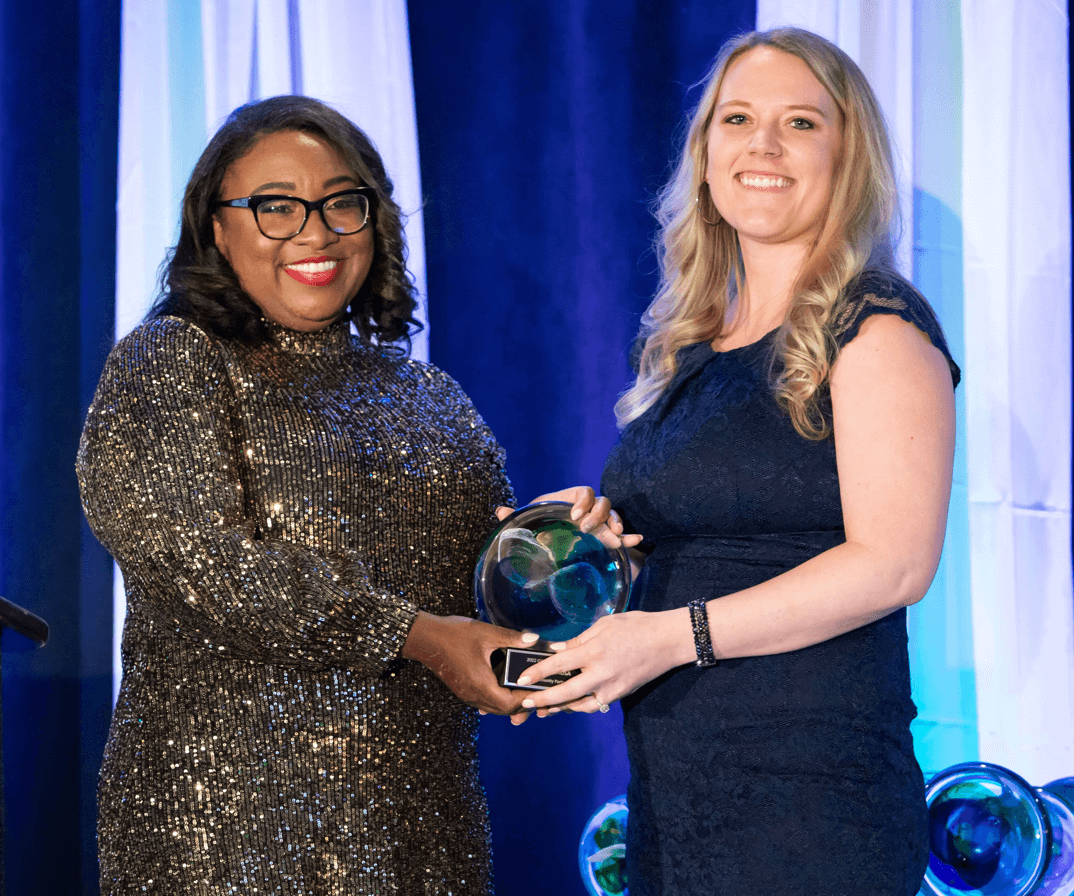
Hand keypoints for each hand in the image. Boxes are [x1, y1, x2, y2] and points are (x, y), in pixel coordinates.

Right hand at [401, 612, 536, 716]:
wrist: (424, 638)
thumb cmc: (453, 635)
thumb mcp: (486, 633)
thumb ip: (512, 638)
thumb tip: (535, 639)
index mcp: (481, 684)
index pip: (510, 704)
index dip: (526, 699)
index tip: (539, 688)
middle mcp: (473, 694)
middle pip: (503, 710)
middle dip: (521, 702)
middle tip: (535, 689)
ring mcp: (466, 695)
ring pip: (493, 708)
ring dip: (509, 701)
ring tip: (522, 687)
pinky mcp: (462, 691)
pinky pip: (484, 702)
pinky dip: (497, 698)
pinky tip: (503, 684)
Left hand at [496, 485, 641, 549]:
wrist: (547, 548)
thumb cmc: (537, 531)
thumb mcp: (527, 525)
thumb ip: (514, 518)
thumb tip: (500, 511)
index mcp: (569, 500)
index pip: (584, 492)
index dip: (583, 501)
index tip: (575, 516)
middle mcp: (587, 509)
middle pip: (602, 502)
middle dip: (598, 514)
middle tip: (586, 529)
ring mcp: (599, 523)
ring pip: (613, 515)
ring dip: (615, 523)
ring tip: (615, 537)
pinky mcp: (606, 538)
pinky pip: (622, 533)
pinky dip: (630, 536)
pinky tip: (636, 540)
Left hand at [513, 609, 693, 714]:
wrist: (668, 641)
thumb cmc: (636, 626)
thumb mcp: (604, 625)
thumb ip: (579, 640)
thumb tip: (557, 650)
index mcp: (595, 651)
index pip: (559, 664)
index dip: (538, 672)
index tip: (522, 678)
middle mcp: (601, 673)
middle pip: (566, 692)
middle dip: (544, 699)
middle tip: (526, 703)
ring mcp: (611, 687)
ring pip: (580, 704)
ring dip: (560, 708)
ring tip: (544, 709)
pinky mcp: (620, 694)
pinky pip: (595, 705)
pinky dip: (581, 707)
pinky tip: (571, 705)